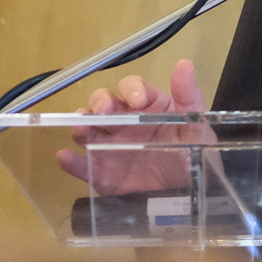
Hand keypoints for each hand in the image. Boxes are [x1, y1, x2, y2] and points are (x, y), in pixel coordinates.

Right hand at [55, 59, 214, 193]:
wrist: (188, 197)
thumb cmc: (194, 156)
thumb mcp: (196, 126)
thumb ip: (188, 96)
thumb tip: (184, 64)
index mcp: (148, 106)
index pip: (133, 89)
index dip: (132, 90)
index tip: (136, 101)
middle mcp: (125, 122)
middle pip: (104, 104)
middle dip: (99, 103)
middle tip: (102, 112)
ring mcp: (110, 146)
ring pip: (88, 129)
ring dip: (81, 126)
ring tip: (80, 130)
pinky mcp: (102, 173)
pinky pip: (83, 166)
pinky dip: (71, 162)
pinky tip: (65, 157)